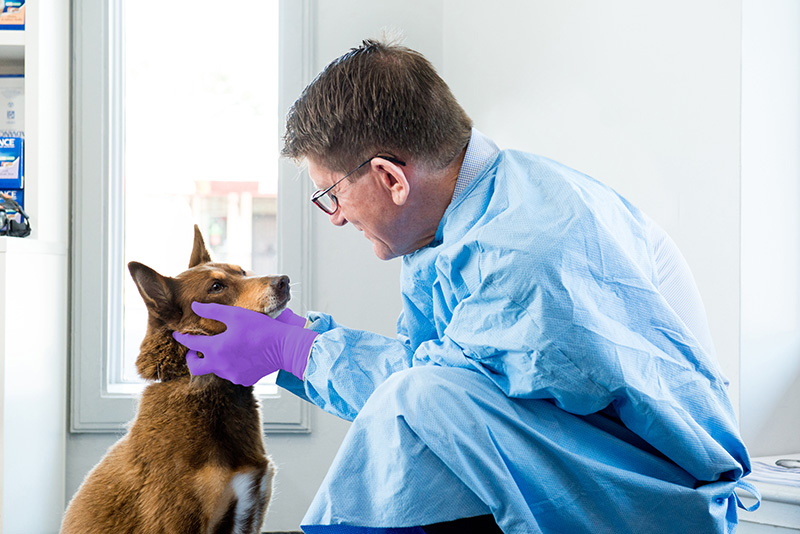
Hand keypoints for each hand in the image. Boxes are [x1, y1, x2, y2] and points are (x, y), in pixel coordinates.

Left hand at [172, 302, 317, 385]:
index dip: (182, 337)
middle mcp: (220, 366)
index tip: (178, 333)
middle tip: (194, 350)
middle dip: (191, 359)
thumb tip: (194, 305)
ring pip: (215, 370)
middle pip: (195, 368)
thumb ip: (211, 311)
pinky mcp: (244, 380)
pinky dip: (231, 365)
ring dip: (214, 360)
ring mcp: (232, 375)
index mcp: (215, 349)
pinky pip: (232, 374)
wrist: (284, 346)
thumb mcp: (235, 314)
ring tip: (222, 348)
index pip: (190, 344)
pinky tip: (239, 355)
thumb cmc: (260, 327)